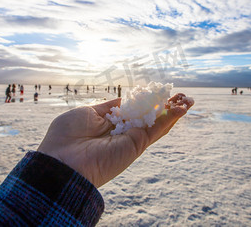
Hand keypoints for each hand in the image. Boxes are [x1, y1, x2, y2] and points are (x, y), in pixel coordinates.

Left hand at [38, 93, 193, 187]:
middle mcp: (122, 132)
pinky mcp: (136, 145)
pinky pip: (156, 131)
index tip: (157, 90)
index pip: (134, 111)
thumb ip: (109, 107)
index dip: (147, 100)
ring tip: (188, 100)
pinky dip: (170, 119)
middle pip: (150, 117)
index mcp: (109, 124)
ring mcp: (131, 140)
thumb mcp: (88, 113)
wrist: (62, 160)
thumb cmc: (67, 135)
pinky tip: (181, 109)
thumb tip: (124, 101)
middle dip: (165, 106)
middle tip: (180, 95)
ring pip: (158, 124)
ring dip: (173, 112)